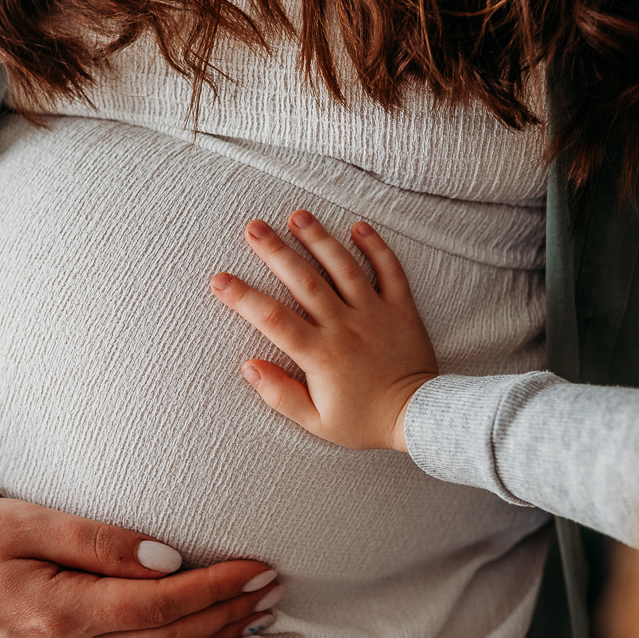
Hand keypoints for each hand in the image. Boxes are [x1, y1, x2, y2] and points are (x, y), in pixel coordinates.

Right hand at [0, 481, 284, 637]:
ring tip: (256, 611)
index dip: (216, 589)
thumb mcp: (25, 518)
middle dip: (226, 615)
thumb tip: (168, 558)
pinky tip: (196, 629)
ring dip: (208, 634)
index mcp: (59, 612)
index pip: (160, 605)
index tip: (260, 566)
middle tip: (276, 588)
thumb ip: (98, 540)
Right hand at [209, 211, 436, 452]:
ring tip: (297, 215)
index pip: (273, 319)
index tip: (219, 279)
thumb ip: (280, 395)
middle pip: (304, 282)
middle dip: (276, 252)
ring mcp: (375, 313)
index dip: (243, 298)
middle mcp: (345, 326)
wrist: (418, 416)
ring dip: (319, 239)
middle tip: (253, 227)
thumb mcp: (317, 422)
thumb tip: (248, 366)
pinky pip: (389, 270)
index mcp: (321, 354)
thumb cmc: (364, 421)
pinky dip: (375, 247)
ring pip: (343, 268)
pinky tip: (358, 226)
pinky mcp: (401, 308)